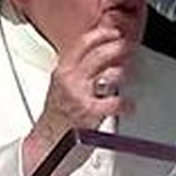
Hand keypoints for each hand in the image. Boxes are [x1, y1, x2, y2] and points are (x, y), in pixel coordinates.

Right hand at [22, 25, 133, 170]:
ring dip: (123, 73)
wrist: (46, 144)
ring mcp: (80, 95)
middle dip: (119, 47)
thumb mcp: (62, 86)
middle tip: (129, 47)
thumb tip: (101, 58)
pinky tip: (130, 105)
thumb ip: (79, 71)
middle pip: (99, 54)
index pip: (83, 43)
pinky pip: (114, 102)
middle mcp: (70, 80)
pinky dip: (126, 104)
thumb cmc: (57, 118)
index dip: (102, 34)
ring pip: (109, 73)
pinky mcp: (89, 113)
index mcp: (63, 71)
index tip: (114, 31)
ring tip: (128, 75)